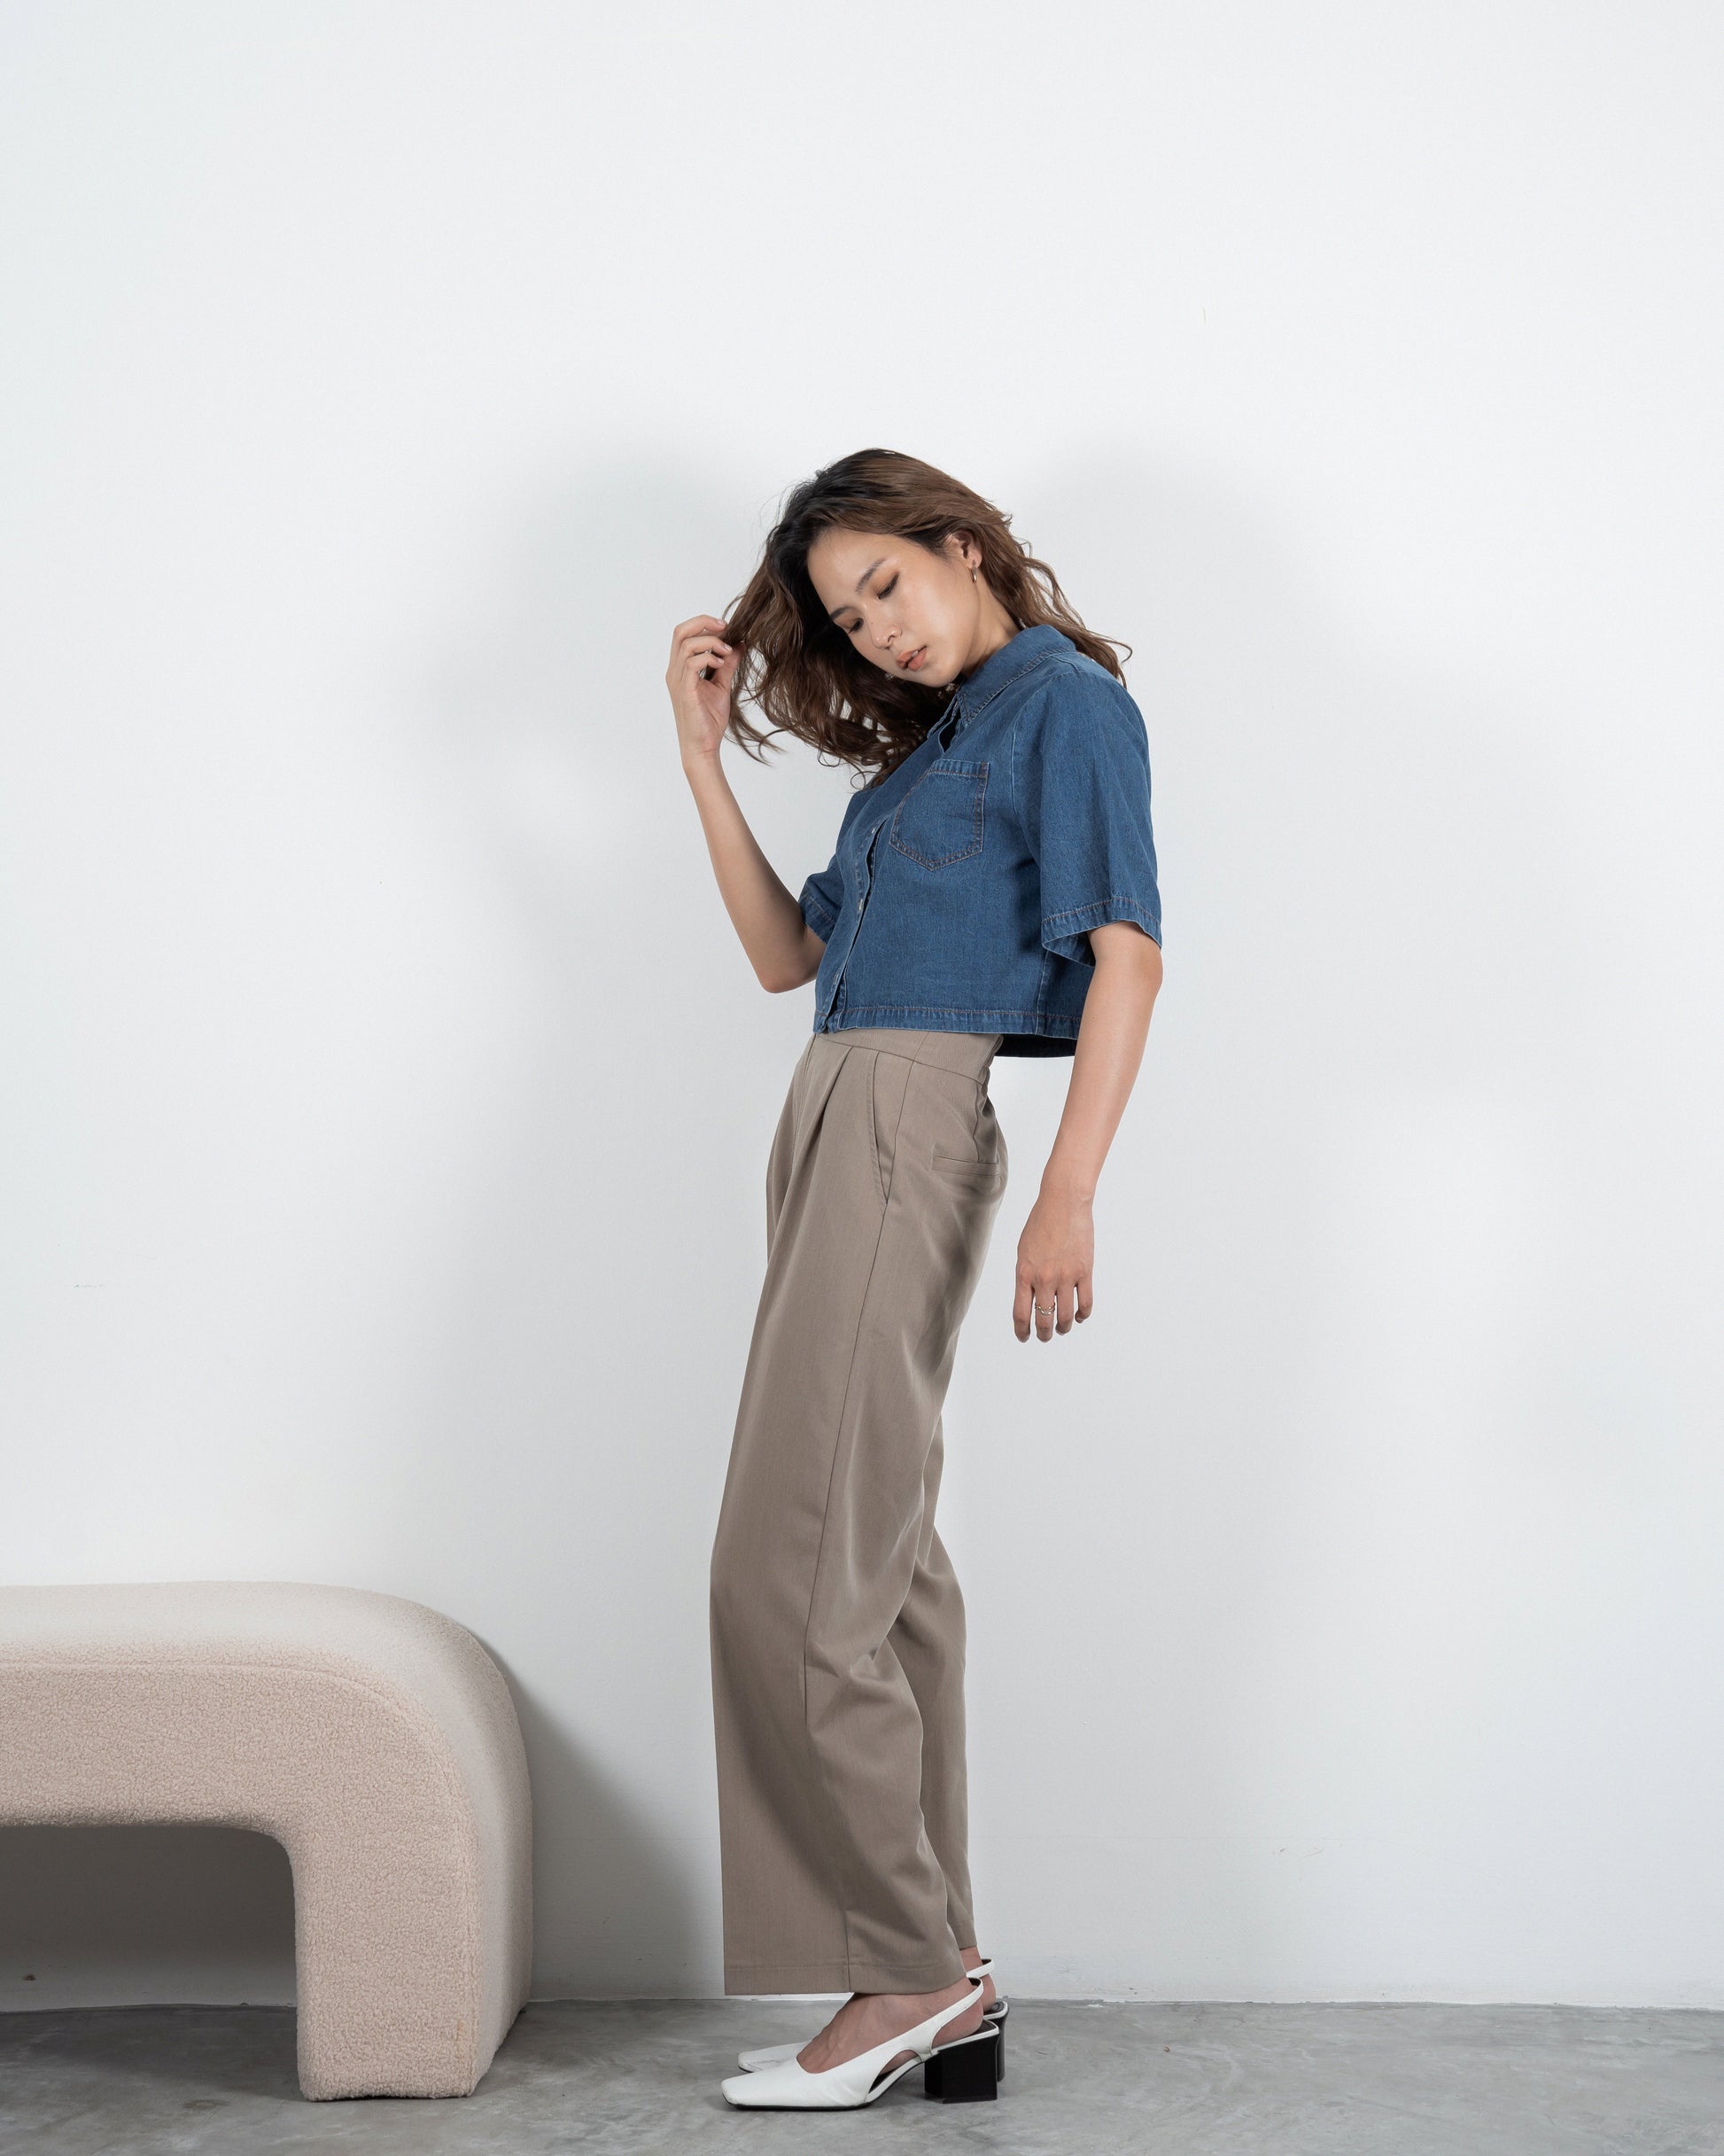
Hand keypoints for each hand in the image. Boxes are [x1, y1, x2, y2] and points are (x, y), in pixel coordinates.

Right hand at [667, 614, 741, 766]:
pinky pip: (691, 663)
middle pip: (680, 631)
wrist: (703, 746)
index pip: (683, 633)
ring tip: (727, 652)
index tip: (726, 628)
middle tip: (726, 628)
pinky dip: (708, 658)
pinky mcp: (685, 691)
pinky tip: (721, 665)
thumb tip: (739, 644)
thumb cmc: (708, 720)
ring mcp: (677, 680)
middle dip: (704, 623)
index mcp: (680, 668)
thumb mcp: (722, 685)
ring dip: (711, 642)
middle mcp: (674, 671)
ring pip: (686, 644)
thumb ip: (728, 664)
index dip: (703, 624)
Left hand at [1014, 1183, 1094, 1341]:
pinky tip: (1079, 1316)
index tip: (1024, 1337)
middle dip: (1044, 1334)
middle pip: (1044, 1320)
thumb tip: (1031, 1299)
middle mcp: (1044, 1278)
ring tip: (1062, 1328)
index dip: (1022, 1331)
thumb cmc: (1041, 1224)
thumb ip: (1026, 1276)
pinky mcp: (1085, 1272)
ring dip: (1063, 1328)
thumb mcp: (1024, 1251)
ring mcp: (1066, 1276)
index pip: (1021, 1313)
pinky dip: (1082, 1315)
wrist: (1063, 1203)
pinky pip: (1085, 1304)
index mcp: (1024, 1273)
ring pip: (1065, 1317)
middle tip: (1046, 1336)